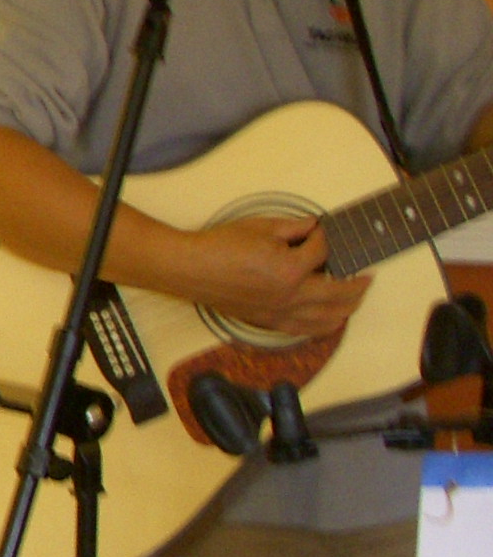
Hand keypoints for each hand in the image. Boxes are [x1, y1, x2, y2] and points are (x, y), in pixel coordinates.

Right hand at [178, 216, 368, 338]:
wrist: (190, 269)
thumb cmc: (219, 247)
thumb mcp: (259, 227)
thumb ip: (293, 227)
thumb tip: (313, 226)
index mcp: (290, 269)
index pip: (323, 252)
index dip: (325, 238)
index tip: (322, 231)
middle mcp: (291, 296)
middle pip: (340, 294)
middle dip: (358, 283)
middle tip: (367, 275)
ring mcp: (281, 312)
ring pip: (329, 319)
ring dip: (349, 308)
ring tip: (356, 297)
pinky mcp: (269, 321)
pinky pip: (306, 329)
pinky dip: (324, 325)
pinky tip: (330, 318)